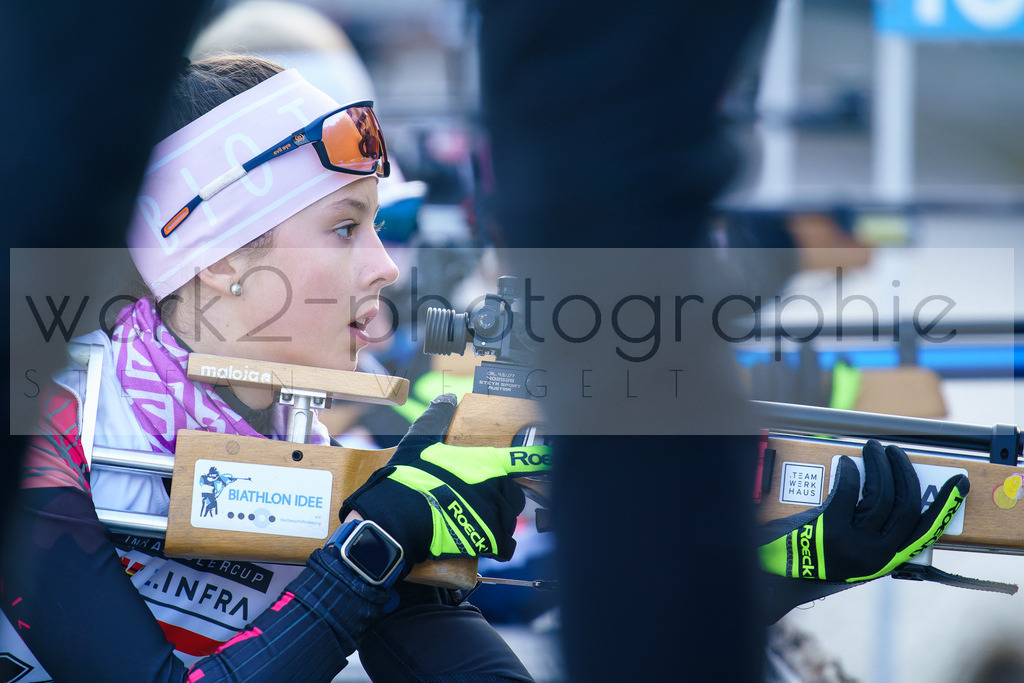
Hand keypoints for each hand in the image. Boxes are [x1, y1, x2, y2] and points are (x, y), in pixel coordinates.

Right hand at [342, 394, 550, 570]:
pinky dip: (499, 548)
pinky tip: (485, 544)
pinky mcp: (488, 540)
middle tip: (480, 503)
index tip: (549, 460)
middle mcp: (497, 488)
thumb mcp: (420, 442)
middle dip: (502, 500)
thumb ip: (437, 419)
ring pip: (510, 521)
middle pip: (514, 496)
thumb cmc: (409, 477)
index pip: (524, 459)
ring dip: (498, 524)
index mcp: (486, 463)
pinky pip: (506, 547)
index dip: (539, 459)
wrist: (399, 516)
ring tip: (475, 523)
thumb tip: (447, 399)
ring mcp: (494, 515)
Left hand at [759, 439, 968, 582]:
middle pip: (905, 506)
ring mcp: (852, 541)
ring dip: (878, 465)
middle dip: (904, 472)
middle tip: (896, 451)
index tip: (957, 482)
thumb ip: (876, 533)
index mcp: (885, 560)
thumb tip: (894, 492)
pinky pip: (848, 490)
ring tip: (872, 449)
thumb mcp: (853, 554)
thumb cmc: (813, 556)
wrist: (776, 574)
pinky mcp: (829, 527)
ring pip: (879, 494)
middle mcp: (874, 554)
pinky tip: (846, 463)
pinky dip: (850, 472)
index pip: (925, 530)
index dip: (945, 505)